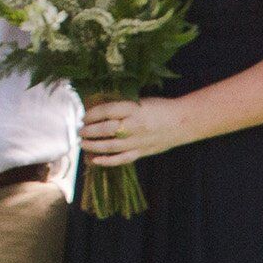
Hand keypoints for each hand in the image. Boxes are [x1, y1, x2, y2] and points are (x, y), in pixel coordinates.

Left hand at [75, 93, 205, 164]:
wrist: (183, 121)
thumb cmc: (159, 107)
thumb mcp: (139, 101)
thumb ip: (120, 107)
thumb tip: (96, 110)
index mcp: (134, 108)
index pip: (107, 111)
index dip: (92, 114)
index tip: (83, 116)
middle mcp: (135, 125)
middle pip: (106, 129)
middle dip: (89, 131)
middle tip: (79, 131)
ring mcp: (138, 140)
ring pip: (111, 146)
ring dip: (93, 146)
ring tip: (82, 143)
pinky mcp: (142, 152)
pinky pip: (122, 159)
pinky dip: (107, 161)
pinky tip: (95, 160)